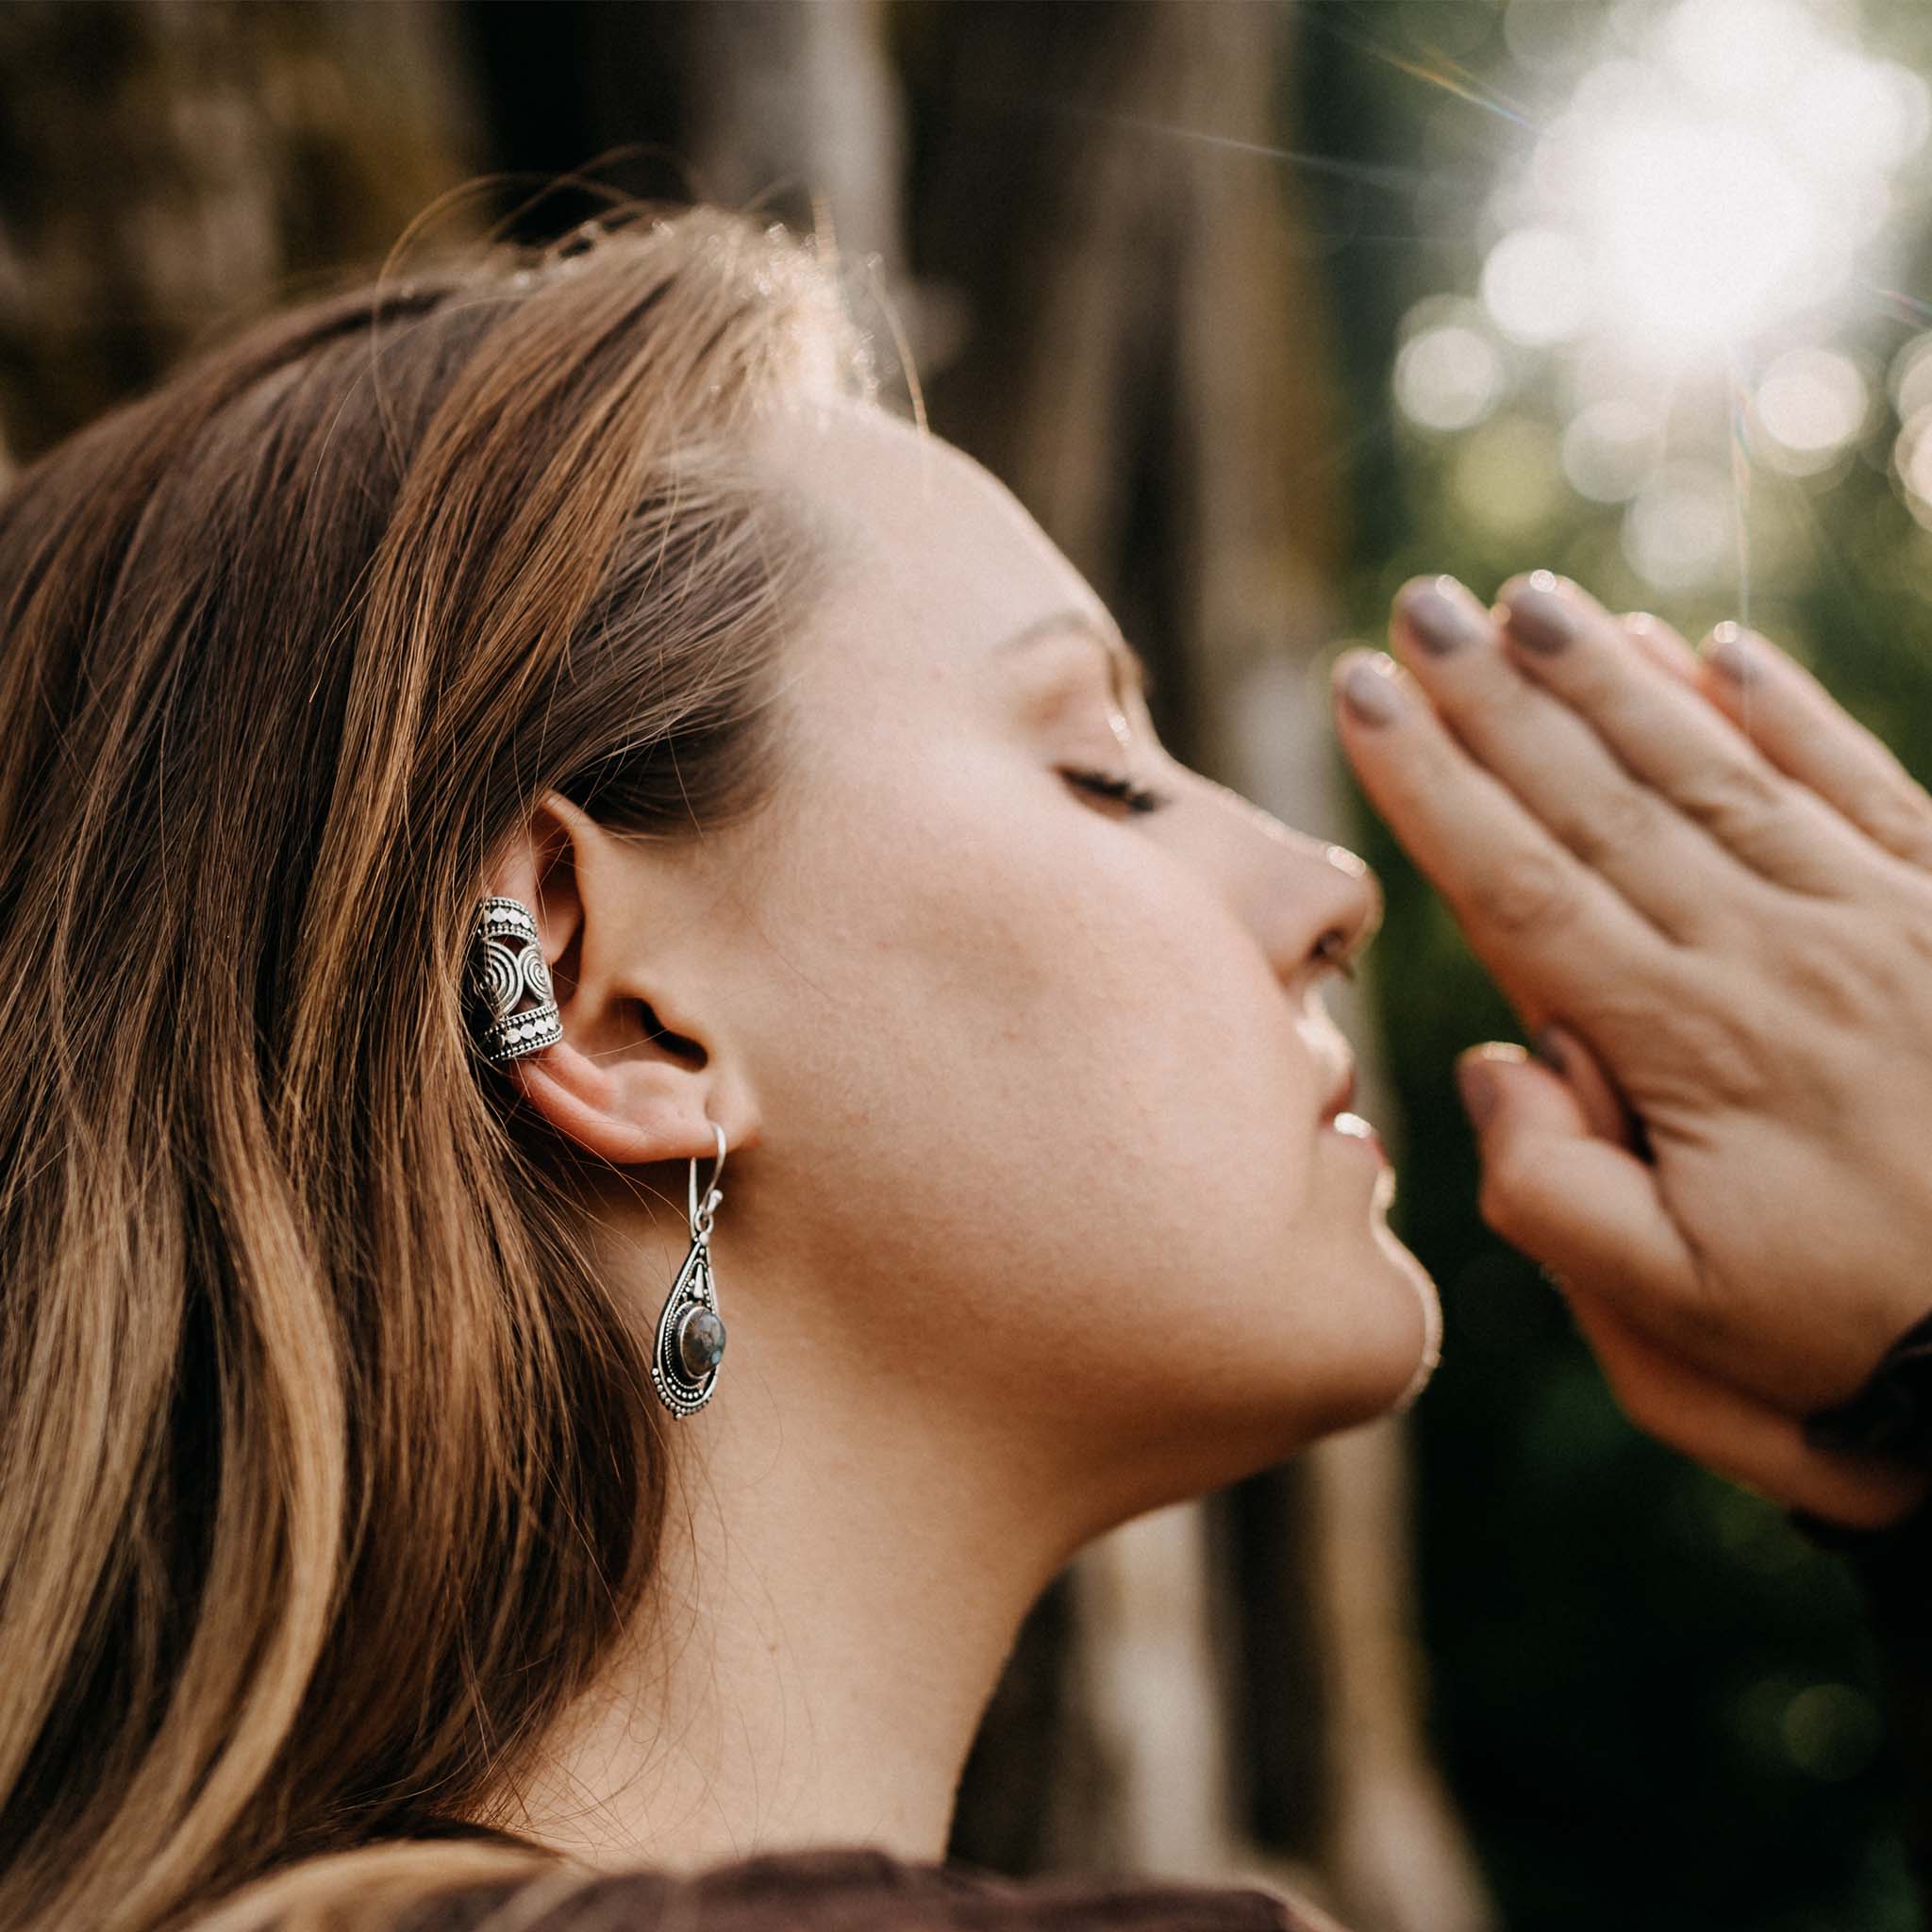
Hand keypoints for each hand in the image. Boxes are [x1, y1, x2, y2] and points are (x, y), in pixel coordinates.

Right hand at [1332, 571, 1931, 1528]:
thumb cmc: (1849, 1330)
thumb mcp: (1674, 1317)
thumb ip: (1555, 1194)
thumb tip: (1500, 1060)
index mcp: (1687, 1044)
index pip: (1522, 884)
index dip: (1431, 784)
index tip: (1361, 696)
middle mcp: (1770, 954)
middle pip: (1601, 798)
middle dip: (1495, 696)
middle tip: (1419, 607)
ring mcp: (1873, 919)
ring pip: (1714, 767)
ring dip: (1613, 676)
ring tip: (1531, 598)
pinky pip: (1859, 782)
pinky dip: (1786, 708)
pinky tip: (1718, 646)